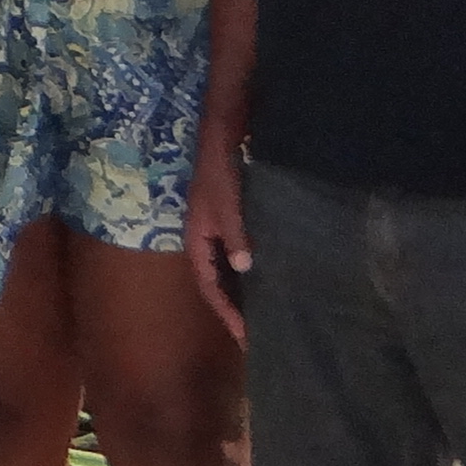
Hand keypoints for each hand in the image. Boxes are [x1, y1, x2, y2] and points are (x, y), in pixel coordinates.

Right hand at [185, 132, 252, 339]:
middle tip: (256, 331)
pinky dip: (250, 267)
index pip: (209, 285)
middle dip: (233, 306)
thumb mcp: (227, 204)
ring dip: (242, 289)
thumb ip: (234, 236)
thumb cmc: (220, 168)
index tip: (244, 336)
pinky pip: (239, 251)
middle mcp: (204, 237)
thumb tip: (243, 269)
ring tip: (264, 309)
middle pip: (216, 280)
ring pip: (228, 267)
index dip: (226, 311)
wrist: (221, 129)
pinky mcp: (232, 216)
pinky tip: (269, 272)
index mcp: (196, 238)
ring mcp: (217, 226)